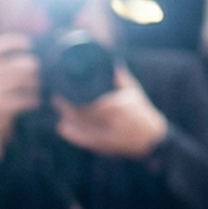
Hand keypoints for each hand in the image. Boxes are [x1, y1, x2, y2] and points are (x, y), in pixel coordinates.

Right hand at [0, 34, 42, 161]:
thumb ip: (8, 63)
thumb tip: (35, 47)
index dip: (13, 42)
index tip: (29, 44)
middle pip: (17, 65)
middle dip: (34, 69)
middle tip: (40, 75)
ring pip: (23, 81)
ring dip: (36, 85)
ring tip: (38, 89)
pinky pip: (23, 99)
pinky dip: (33, 100)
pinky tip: (36, 102)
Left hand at [53, 68, 167, 159]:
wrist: (151, 139)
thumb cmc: (142, 113)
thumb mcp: (134, 92)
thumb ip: (121, 78)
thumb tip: (112, 62)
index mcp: (116, 105)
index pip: (87, 100)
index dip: (71, 96)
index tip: (62, 89)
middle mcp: (109, 121)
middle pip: (79, 114)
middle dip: (65, 106)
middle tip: (56, 98)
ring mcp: (105, 135)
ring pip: (78, 127)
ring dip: (66, 119)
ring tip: (61, 112)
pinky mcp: (102, 146)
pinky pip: (81, 140)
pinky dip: (71, 134)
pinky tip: (63, 127)